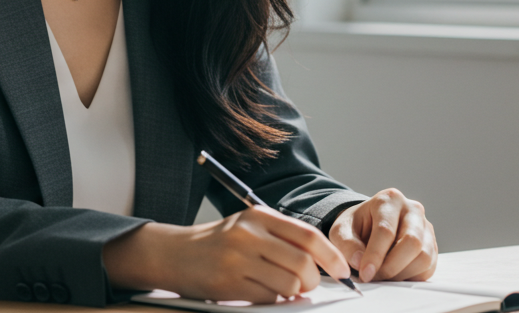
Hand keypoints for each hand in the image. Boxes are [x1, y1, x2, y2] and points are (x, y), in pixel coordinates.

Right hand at [104, 205, 351, 302]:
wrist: (176, 254)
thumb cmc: (220, 242)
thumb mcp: (249, 226)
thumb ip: (282, 238)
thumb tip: (323, 264)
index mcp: (259, 216)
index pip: (308, 236)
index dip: (331, 256)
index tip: (342, 272)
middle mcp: (249, 235)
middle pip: (302, 264)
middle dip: (313, 281)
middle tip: (308, 285)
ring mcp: (238, 260)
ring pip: (289, 286)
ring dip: (293, 293)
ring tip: (282, 288)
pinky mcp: (229, 284)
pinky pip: (269, 299)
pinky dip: (273, 300)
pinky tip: (261, 291)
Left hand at [328, 188, 436, 282]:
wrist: (368, 226)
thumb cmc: (355, 227)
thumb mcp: (341, 231)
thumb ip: (346, 245)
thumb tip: (360, 262)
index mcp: (389, 199)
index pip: (386, 230)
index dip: (375, 255)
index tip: (364, 274)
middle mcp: (413, 209)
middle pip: (411, 242)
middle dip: (391, 266)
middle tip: (373, 277)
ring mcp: (426, 227)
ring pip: (424, 257)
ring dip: (401, 273)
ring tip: (382, 275)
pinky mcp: (432, 246)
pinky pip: (428, 268)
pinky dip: (410, 276)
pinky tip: (394, 273)